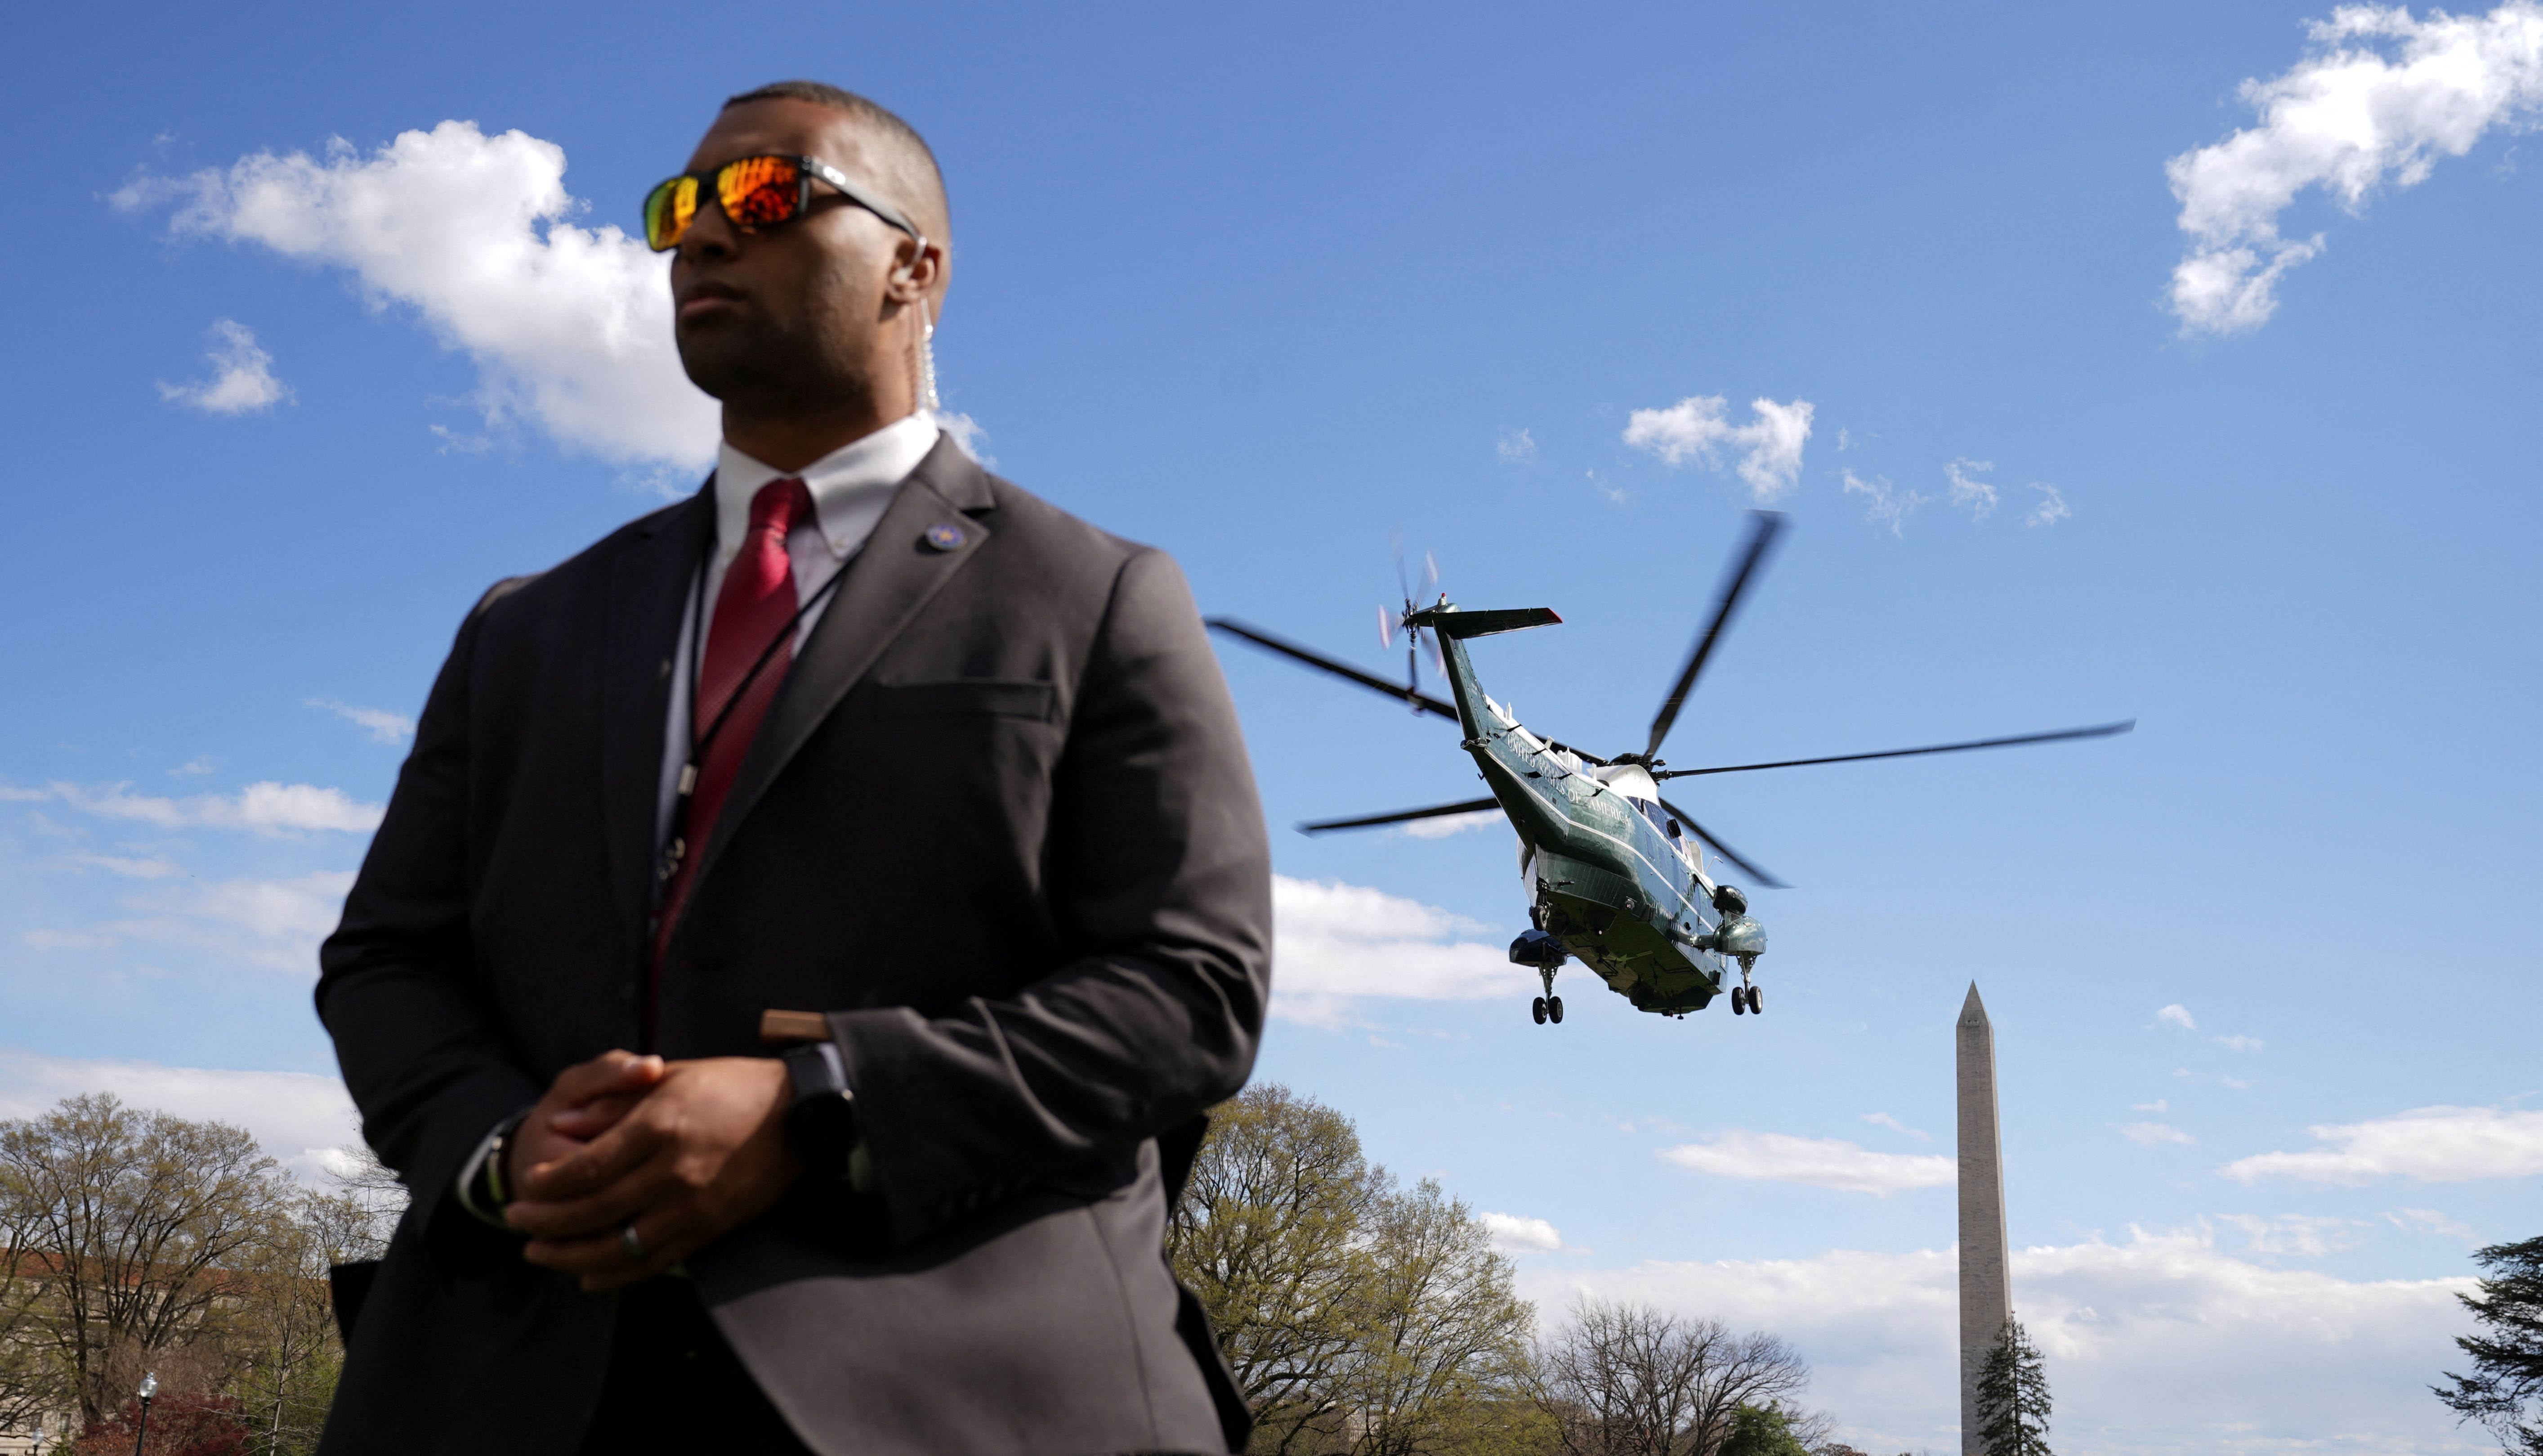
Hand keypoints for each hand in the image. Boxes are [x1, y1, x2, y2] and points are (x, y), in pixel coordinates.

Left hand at [505, 1057, 798, 1291]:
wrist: (801, 1114)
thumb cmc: (734, 1086)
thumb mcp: (672, 1078)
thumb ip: (615, 1101)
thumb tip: (564, 1123)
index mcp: (660, 1127)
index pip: (587, 1168)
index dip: (548, 1184)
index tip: (525, 1185)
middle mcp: (672, 1171)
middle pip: (593, 1210)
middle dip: (545, 1222)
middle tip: (515, 1222)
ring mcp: (692, 1205)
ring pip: (617, 1246)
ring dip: (570, 1255)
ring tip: (539, 1254)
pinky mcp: (709, 1228)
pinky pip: (653, 1261)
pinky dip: (616, 1274)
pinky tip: (587, 1276)